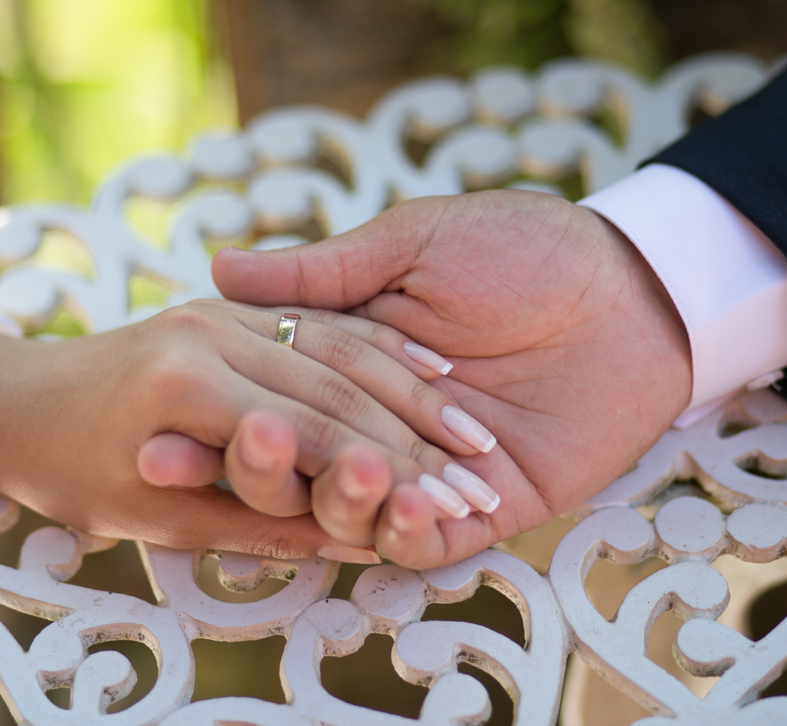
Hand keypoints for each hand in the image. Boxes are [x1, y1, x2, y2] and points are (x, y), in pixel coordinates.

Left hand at [0, 299, 473, 557]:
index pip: (313, 435)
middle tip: (483, 481)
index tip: (450, 511)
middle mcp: (208, 333)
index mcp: (185, 386)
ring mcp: (218, 312)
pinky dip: (376, 353)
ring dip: (412, 395)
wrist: (6, 399)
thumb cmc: (63, 471)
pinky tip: (429, 375)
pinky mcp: (224, 306)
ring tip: (475, 439)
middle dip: (416, 441)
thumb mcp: (152, 519)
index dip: (387, 476)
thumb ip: (257, 521)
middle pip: (338, 388)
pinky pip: (318, 322)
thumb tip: (343, 540)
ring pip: (339, 348)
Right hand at [212, 190, 692, 566]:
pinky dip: (404, 532)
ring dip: (336, 503)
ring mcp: (425, 472)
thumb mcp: (411, 245)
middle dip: (265, 474)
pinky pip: (426, 541)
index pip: (270, 404)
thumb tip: (219, 269)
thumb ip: (320, 273)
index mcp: (347, 365)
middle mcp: (374, 425)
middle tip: (242, 456)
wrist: (629, 288)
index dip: (219, 424)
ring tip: (346, 471)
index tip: (158, 439)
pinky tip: (402, 504)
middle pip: (299, 471)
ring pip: (353, 515)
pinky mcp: (480, 510)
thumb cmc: (521, 249)